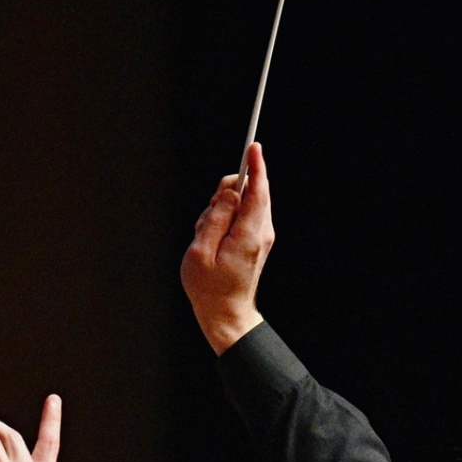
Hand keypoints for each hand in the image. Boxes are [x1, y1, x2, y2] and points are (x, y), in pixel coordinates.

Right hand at [181, 143, 272, 352]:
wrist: (225, 313)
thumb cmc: (209, 287)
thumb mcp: (200, 251)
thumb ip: (216, 217)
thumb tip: (229, 192)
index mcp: (249, 235)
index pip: (257, 192)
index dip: (255, 167)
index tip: (253, 147)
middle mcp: (261, 232)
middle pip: (250, 192)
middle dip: (225, 193)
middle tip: (208, 217)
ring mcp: (261, 236)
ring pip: (243, 203)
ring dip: (221, 210)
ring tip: (207, 237)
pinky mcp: (256, 239)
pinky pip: (241, 215)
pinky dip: (225, 220)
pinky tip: (213, 239)